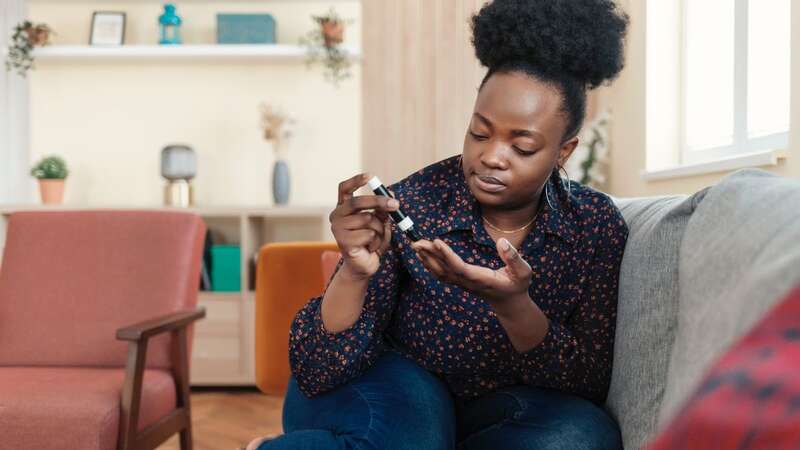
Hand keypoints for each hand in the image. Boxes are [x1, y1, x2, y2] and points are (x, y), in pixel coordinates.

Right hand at [329, 173, 398, 280]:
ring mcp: (337, 229)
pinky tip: (370, 248)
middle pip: (357, 201)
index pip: (344, 189)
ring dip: (379, 230)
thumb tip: (391, 194)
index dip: (355, 181)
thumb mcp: (379, 222)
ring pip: (368, 219)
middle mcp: (337, 216)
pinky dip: (376, 241)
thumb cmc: (370, 242)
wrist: (363, 266)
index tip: (370, 177)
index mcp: (343, 208)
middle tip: (396, 204)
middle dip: (379, 201)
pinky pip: (369, 234)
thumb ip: (382, 210)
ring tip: (375, 240)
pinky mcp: (343, 241)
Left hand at [411, 237, 532, 306]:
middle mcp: (469, 283)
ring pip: (441, 272)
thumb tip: (502, 242)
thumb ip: (514, 257)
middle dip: (430, 255)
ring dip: (427, 259)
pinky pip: (442, 274)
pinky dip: (430, 263)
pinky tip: (423, 254)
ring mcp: (463, 284)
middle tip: (416, 241)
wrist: (510, 303)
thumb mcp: (523, 272)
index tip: (437, 242)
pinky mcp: (460, 282)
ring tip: (416, 244)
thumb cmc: (518, 285)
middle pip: (445, 270)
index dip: (447, 256)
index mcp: (482, 279)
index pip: (461, 268)